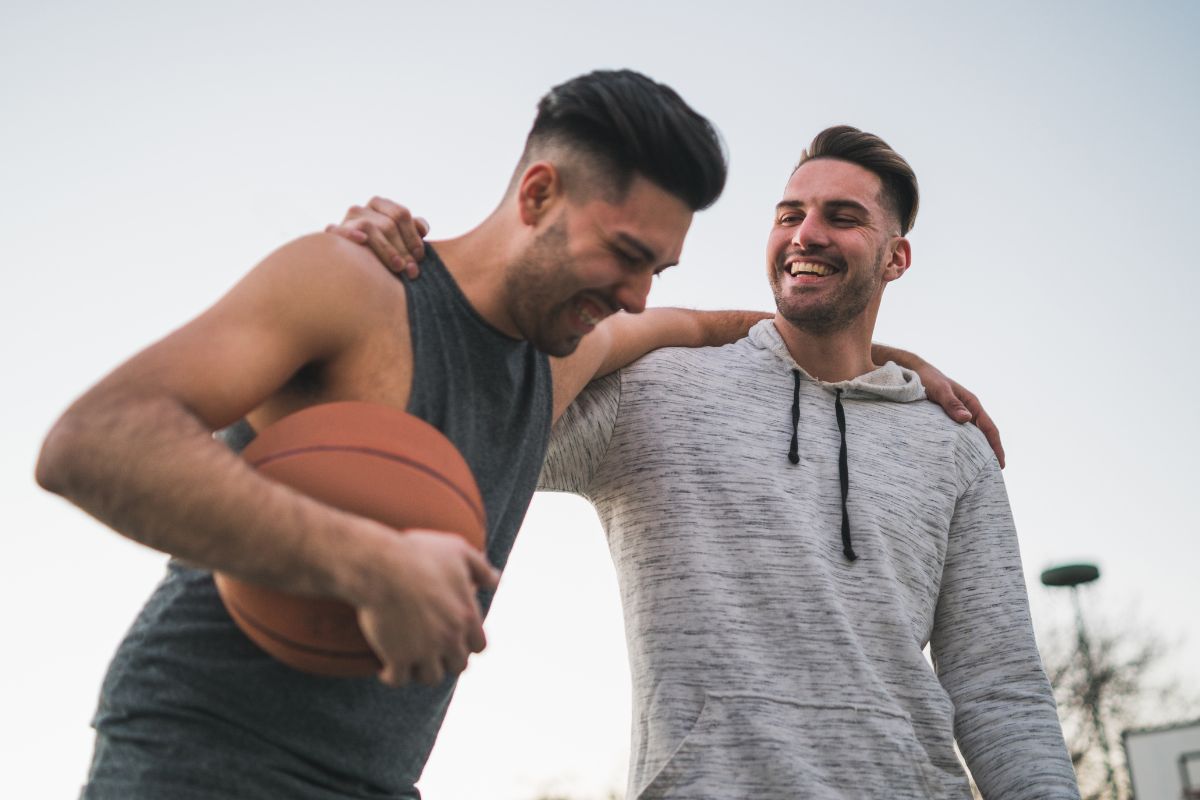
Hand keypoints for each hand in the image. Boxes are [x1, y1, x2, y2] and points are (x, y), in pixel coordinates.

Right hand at [325, 197, 429, 278]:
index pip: (400, 214)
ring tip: (398, 267)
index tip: (419, 257)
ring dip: (386, 249)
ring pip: (369, 227)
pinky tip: (361, 240)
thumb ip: (414, 231)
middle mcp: (361, 209)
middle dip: (403, 249)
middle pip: (387, 224)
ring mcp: (346, 221)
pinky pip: (337, 230)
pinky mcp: (333, 235)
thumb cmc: (385, 254)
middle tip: (412, 270)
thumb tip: (422, 228)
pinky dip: (349, 233)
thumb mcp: (403, 241)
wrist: (356, 268)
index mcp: (380, 205)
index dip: (412, 236)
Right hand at [354, 529, 499, 687]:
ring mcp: (424, 650)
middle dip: (447, 660)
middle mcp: (450, 637)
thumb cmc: (418, 554)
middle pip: (458, 666)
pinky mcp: (397, 657)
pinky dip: (392, 676)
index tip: (455, 639)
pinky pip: (398, 679)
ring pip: (430, 677)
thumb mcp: (458, 551)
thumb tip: (496, 580)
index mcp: (467, 616)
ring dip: (422, 671)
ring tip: (412, 662)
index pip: (479, 646)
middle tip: (433, 652)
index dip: (468, 644)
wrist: (382, 565)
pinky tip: (386, 668)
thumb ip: (481, 568)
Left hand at [914, 362, 1005, 467]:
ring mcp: (958, 415)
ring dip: (976, 451)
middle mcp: (968, 411)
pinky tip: (957, 459)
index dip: (996, 447)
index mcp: (971, 404)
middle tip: (991, 475)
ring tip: (976, 472)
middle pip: (983, 436)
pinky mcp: (946, 419)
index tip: (1001, 464)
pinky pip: (958, 435)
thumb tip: (966, 419)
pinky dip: (962, 447)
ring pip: (971, 437)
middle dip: (989, 453)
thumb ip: (951, 404)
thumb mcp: (940, 390)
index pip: (990, 429)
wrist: (913, 371)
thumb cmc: (927, 379)